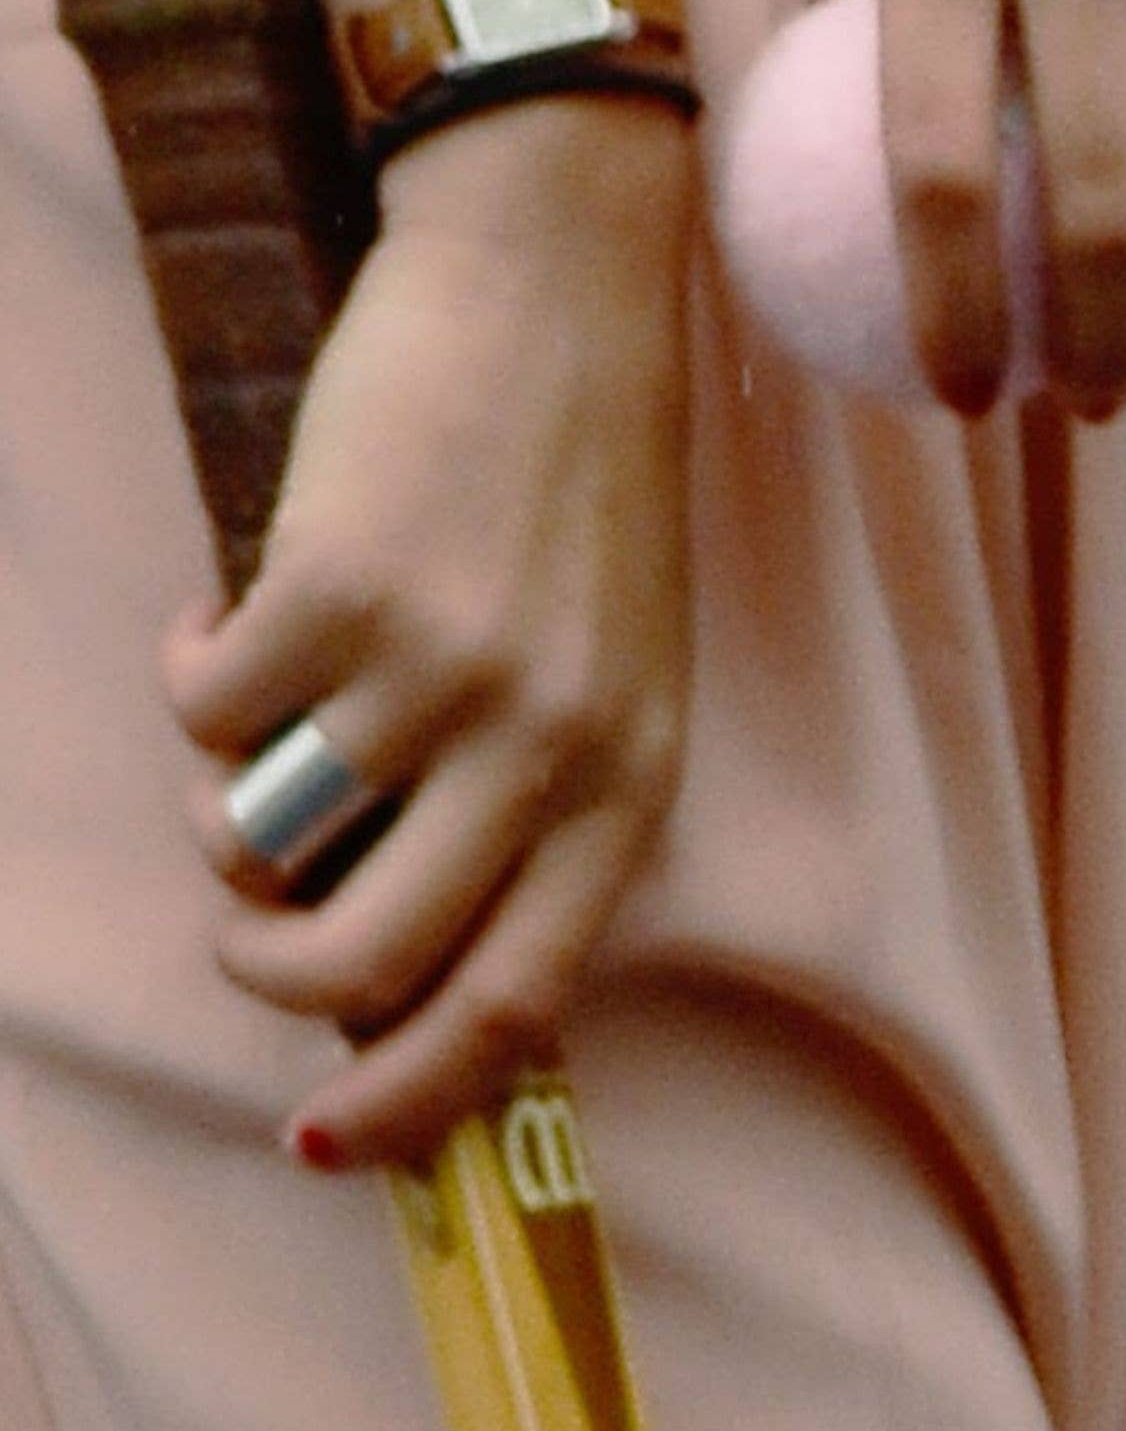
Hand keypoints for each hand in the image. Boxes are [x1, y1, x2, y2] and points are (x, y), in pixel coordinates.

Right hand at [165, 98, 697, 1168]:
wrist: (554, 288)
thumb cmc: (574, 498)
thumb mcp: (610, 681)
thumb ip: (535, 812)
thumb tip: (398, 947)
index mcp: (627, 798)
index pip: (513, 1006)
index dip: (408, 1096)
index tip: (327, 1142)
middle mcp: (544, 758)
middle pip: (370, 955)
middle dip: (272, 974)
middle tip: (244, 934)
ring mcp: (439, 677)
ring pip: (267, 835)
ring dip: (225, 822)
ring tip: (246, 750)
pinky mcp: (336, 590)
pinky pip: (210, 705)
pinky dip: (193, 682)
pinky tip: (233, 623)